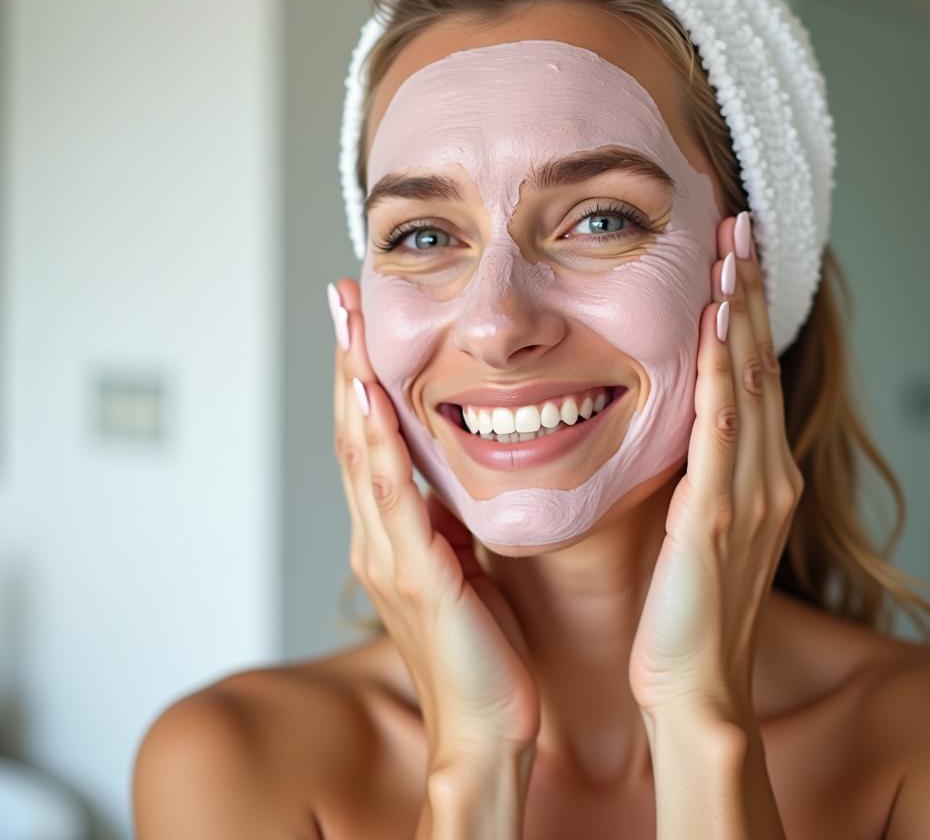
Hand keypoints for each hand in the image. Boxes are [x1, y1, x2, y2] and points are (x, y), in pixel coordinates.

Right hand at [328, 278, 540, 763]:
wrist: (488, 730)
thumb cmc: (484, 654)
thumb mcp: (464, 569)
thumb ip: (448, 523)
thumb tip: (454, 477)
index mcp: (394, 535)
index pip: (371, 439)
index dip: (363, 376)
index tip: (364, 319)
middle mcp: (379, 537)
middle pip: (354, 432)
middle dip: (348, 360)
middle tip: (346, 295)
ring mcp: (390, 555)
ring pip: (362, 453)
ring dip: (354, 382)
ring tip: (351, 321)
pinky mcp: (416, 575)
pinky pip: (392, 498)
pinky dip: (378, 444)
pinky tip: (370, 399)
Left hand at [627, 211, 804, 724]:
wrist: (694, 687)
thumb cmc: (684, 611)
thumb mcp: (696, 526)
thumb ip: (694, 474)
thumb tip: (668, 425)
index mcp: (757, 477)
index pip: (755, 375)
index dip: (746, 312)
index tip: (733, 255)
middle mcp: (767, 475)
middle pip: (762, 362)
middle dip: (751, 290)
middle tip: (741, 225)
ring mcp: (751, 492)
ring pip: (751, 381)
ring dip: (741, 310)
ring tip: (733, 247)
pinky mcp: (720, 513)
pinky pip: (724, 427)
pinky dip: (725, 370)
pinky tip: (717, 324)